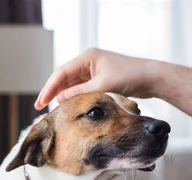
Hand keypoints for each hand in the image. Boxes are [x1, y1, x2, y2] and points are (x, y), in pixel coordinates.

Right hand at [34, 48, 159, 109]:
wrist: (151, 78)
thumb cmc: (129, 77)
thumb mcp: (102, 86)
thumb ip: (80, 93)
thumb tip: (60, 100)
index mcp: (88, 57)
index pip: (61, 73)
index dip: (49, 88)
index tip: (40, 102)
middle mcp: (89, 62)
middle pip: (64, 78)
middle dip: (52, 93)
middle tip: (40, 108)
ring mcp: (94, 71)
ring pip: (72, 85)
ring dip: (62, 96)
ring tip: (51, 110)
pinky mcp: (100, 80)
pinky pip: (81, 89)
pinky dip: (73, 97)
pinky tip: (67, 107)